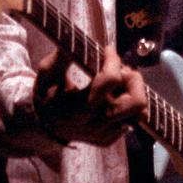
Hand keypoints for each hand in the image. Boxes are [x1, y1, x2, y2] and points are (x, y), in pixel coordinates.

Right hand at [33, 46, 147, 146]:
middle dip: (133, 80)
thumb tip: (75, 42)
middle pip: (136, 102)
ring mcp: (103, 134)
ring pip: (139, 114)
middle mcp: (94, 124)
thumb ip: (61, 58)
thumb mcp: (47, 74)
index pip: (111, 79)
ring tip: (121, 83)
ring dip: (134, 93)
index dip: (113, 59)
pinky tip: (113, 97)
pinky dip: (127, 106)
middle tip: (122, 70)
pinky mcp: (108, 139)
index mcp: (79, 108)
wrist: (42, 126)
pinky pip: (131, 121)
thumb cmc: (48, 95)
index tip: (108, 50)